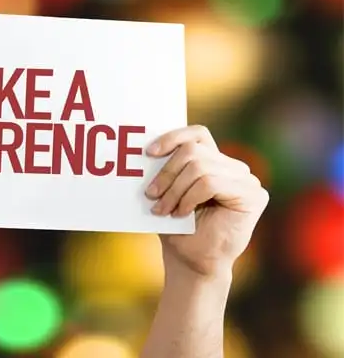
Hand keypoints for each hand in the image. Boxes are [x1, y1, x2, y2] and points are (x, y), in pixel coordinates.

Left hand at [145, 125, 268, 278]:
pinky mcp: (254, 196)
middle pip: (194, 151)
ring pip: (200, 167)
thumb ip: (166, 169)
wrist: (192, 264)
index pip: (197, 135)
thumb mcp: (167, 193)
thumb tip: (146, 147)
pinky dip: (189, 198)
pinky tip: (182, 213)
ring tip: (163, 209)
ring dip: (174, 189)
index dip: (172, 137)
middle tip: (151, 194)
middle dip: (167, 172)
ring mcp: (247, 180)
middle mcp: (234, 168)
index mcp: (215, 162)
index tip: (148, 153)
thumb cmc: (177, 229)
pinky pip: (211, 182)